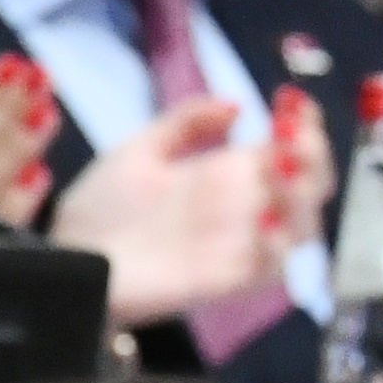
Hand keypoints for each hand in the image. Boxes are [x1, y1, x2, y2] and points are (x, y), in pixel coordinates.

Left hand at [43, 91, 301, 321]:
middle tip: (291, 136)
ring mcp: (241, 244)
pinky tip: (263, 217)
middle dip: (312, 155)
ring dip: (301, 194)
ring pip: (303, 224)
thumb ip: (184, 123)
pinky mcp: (231, 279)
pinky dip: (279, 242)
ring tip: (278, 166)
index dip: (303, 127)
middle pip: (309, 185)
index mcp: (228, 174)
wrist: (69, 262)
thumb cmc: (99, 210)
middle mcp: (245, 208)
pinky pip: (274, 265)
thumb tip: (237, 105)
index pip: (288, 149)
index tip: (292, 103)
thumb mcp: (137, 151)